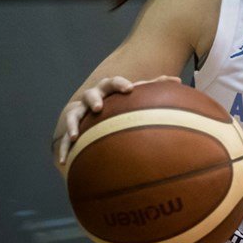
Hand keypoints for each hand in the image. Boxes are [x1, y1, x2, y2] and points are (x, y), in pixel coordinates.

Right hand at [52, 74, 181, 165]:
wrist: (94, 109)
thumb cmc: (121, 101)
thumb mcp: (134, 95)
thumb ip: (154, 87)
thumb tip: (179, 81)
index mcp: (109, 89)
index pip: (114, 82)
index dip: (121, 84)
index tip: (130, 89)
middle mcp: (93, 98)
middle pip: (92, 94)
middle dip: (94, 99)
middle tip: (99, 107)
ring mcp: (80, 112)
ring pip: (74, 114)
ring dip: (74, 124)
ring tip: (75, 135)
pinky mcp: (73, 128)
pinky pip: (64, 139)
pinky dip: (64, 149)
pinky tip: (64, 161)